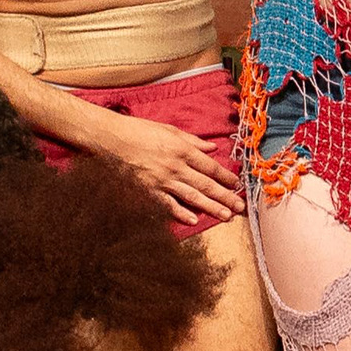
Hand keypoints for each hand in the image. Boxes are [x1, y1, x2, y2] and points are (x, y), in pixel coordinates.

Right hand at [71, 97, 243, 225]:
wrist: (110, 138)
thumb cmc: (139, 130)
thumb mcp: (169, 129)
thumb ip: (193, 140)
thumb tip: (213, 147)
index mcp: (182, 149)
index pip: (210, 166)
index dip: (225, 176)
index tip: (237, 185)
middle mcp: (175, 166)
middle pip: (206, 184)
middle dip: (225, 196)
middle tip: (240, 207)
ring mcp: (162, 180)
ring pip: (192, 196)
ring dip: (211, 207)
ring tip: (226, 216)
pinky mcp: (148, 190)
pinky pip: (167, 204)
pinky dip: (181, 213)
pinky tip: (194, 220)